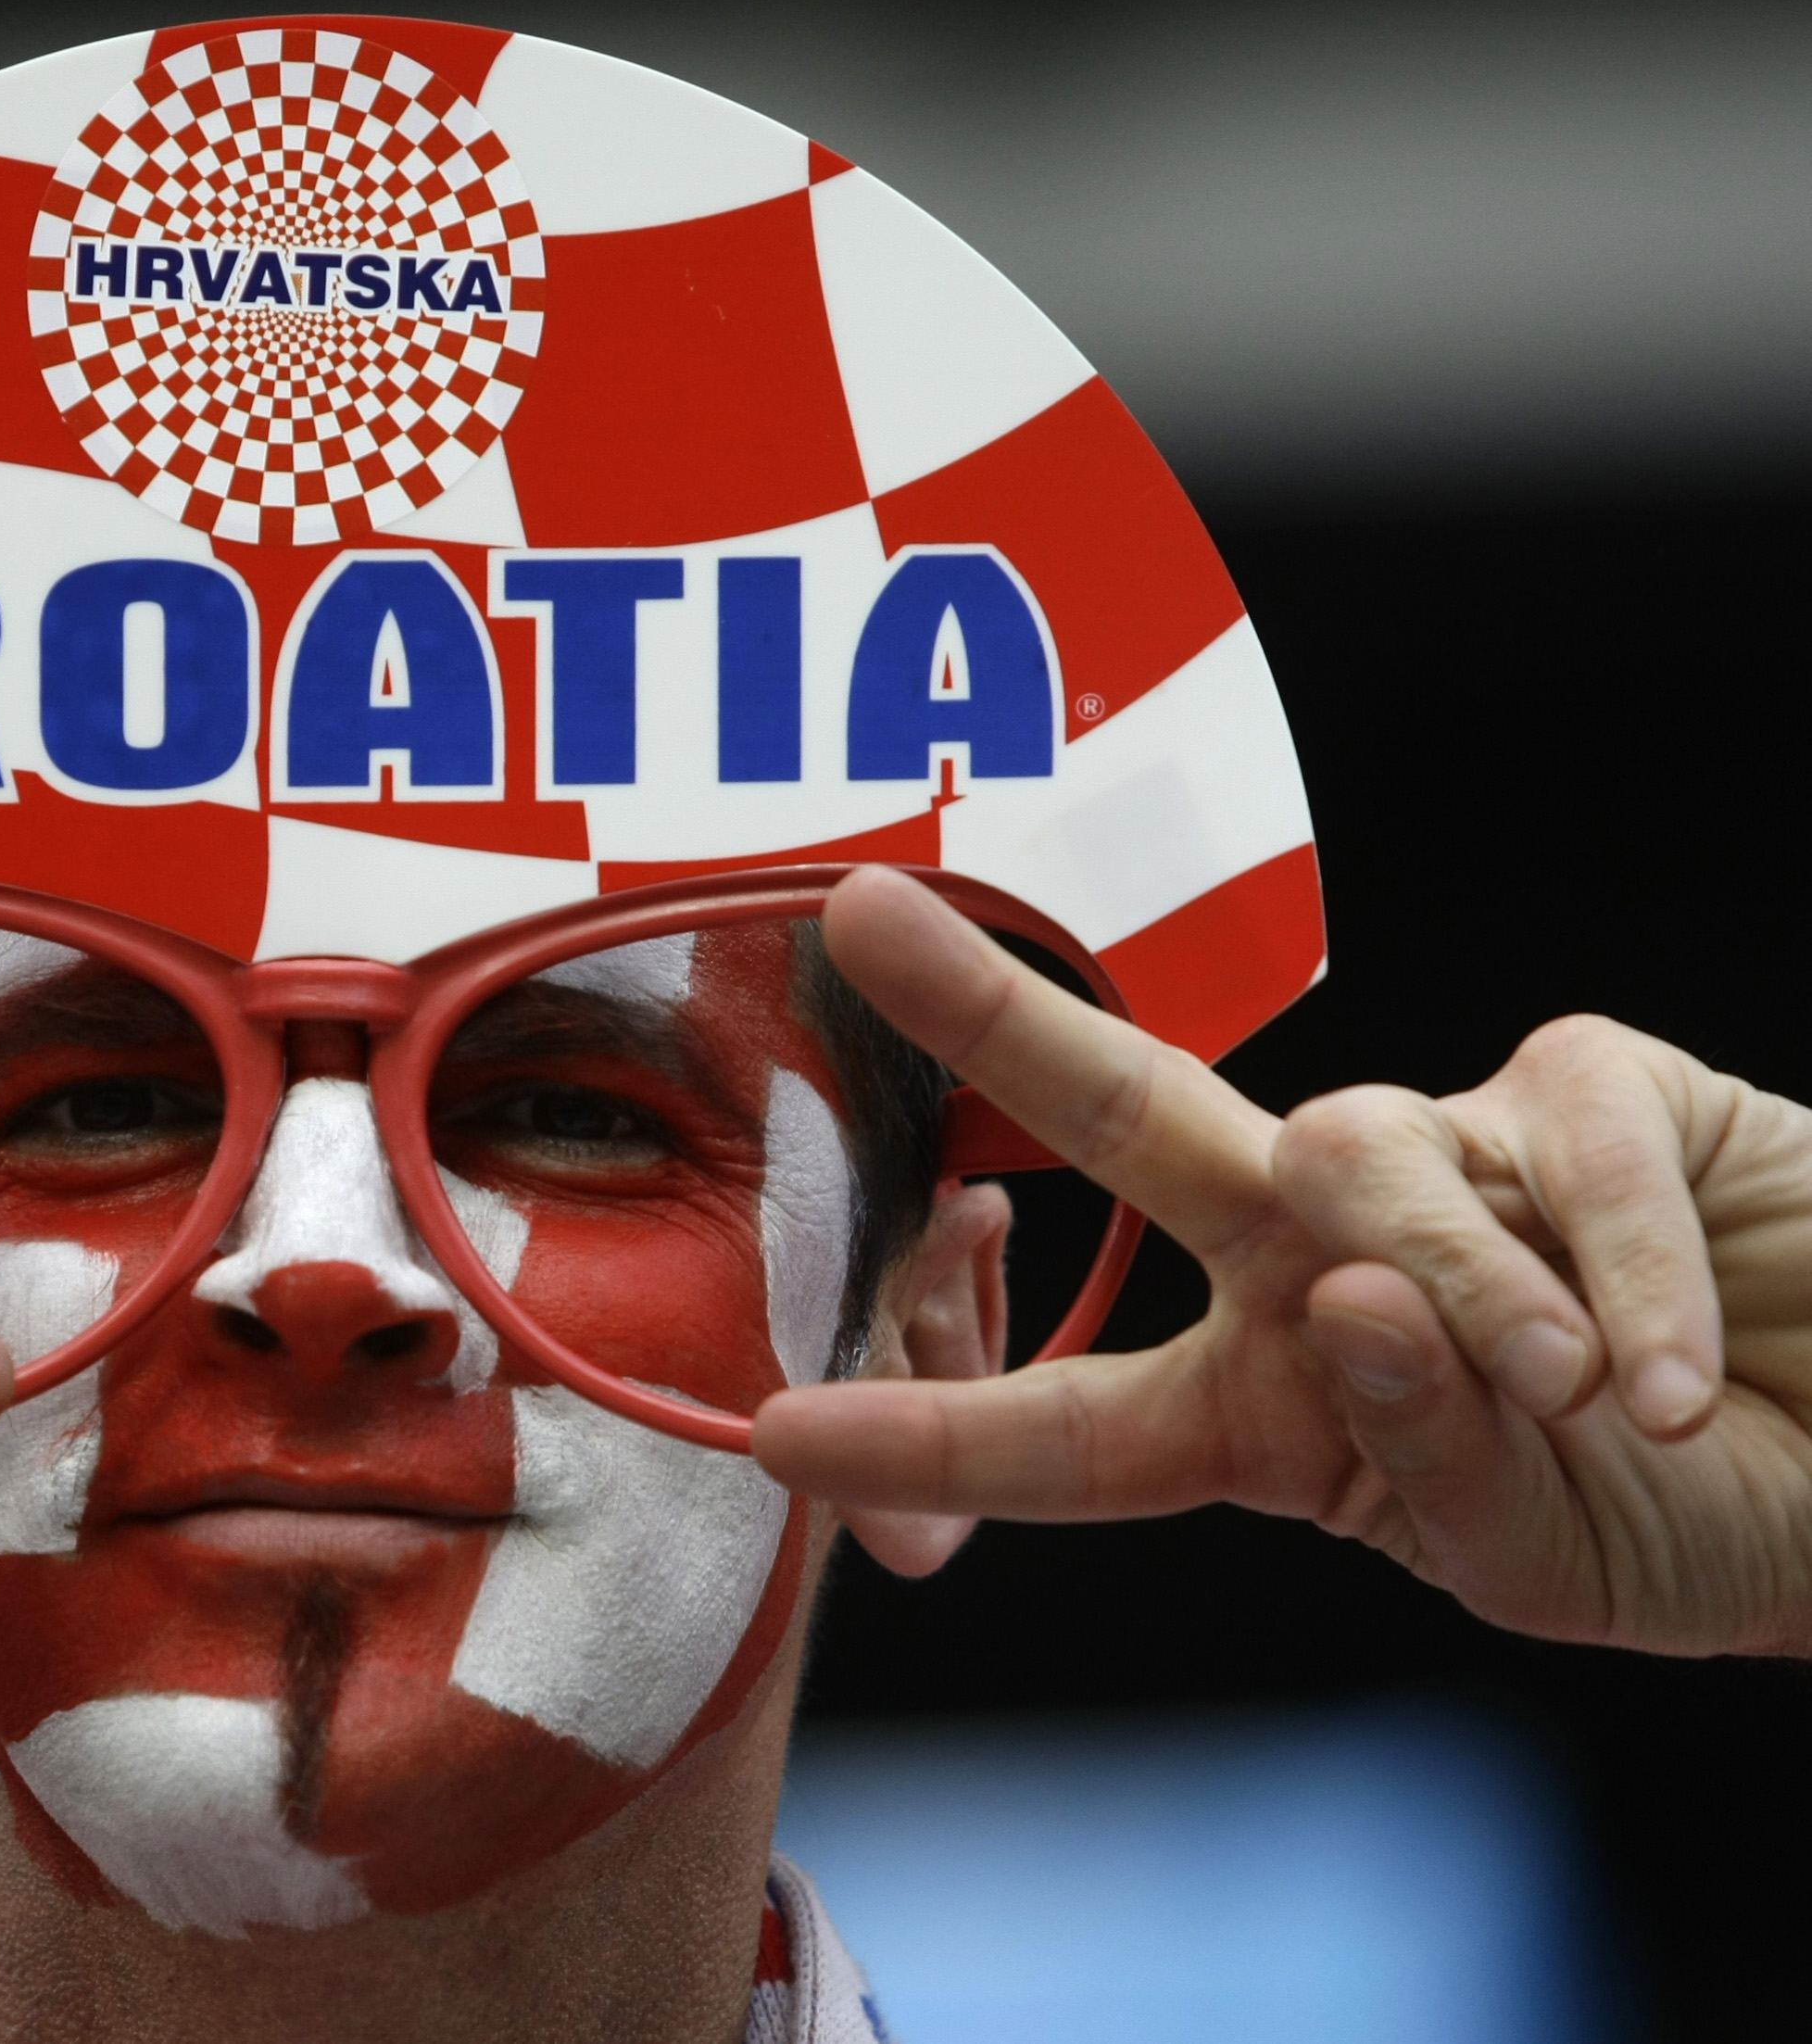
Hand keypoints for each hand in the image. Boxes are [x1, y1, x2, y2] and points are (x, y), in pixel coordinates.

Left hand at [750, 868, 1811, 1659]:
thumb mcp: (1530, 1552)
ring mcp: (1454, 1153)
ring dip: (1449, 1282)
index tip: (781, 1435)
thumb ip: (1419, 1450)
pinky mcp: (1593, 1089)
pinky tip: (1662, 1379)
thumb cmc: (1688, 1522)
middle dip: (997, 1020)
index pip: (1071, 1423)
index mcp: (1269, 1402)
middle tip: (865, 917)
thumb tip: (1353, 1298)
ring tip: (1568, 1396)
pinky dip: (1613, 1269)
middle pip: (1133, 1120)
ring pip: (1349, 1149)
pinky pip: (1558, 1143)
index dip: (933, 1435)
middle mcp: (1322, 1256)